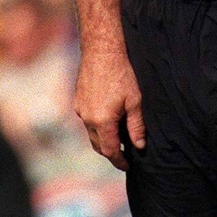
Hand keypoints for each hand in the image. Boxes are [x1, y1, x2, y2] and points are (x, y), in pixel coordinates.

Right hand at [74, 47, 144, 170]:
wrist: (101, 51)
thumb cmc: (121, 74)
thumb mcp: (135, 101)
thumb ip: (136, 126)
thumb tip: (139, 146)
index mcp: (102, 122)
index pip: (110, 151)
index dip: (119, 161)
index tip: (128, 165)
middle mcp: (88, 119)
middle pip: (98, 145)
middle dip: (111, 152)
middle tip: (125, 153)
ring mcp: (80, 110)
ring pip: (91, 134)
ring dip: (103, 138)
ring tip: (118, 136)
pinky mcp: (77, 101)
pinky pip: (87, 121)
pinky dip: (97, 125)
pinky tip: (108, 117)